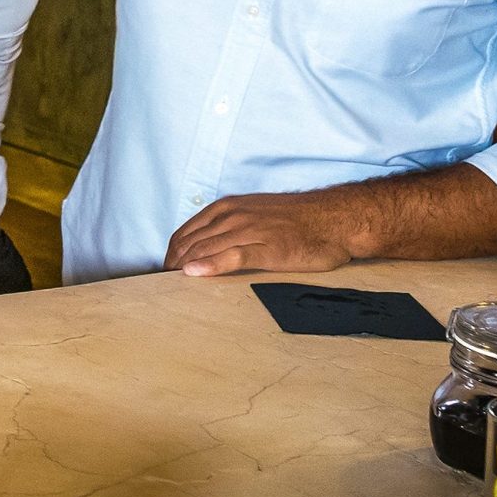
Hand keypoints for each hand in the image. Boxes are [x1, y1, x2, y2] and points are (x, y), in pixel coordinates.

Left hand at [164, 189, 358, 276]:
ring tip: (170, 287)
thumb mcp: (254, 213)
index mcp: (227, 208)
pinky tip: (196, 275)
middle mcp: (234, 216)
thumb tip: (206, 247)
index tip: (165, 272)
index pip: (186, 232)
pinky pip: (233, 256)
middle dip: (173, 265)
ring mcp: (250, 231)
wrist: (335, 218)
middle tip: (162, 287)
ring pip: (206, 248)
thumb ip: (229, 226)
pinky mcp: (268, 247)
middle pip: (191, 243)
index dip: (172, 254)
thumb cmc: (296, 220)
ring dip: (185, 267)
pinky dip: (211, 265)